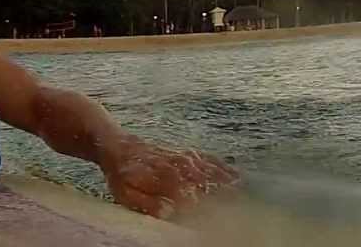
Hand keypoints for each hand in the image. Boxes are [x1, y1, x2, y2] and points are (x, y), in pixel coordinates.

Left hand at [100, 138, 237, 218]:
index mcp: (163, 178)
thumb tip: (169, 211)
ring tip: (244, 191)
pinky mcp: (184, 153)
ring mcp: (182, 158)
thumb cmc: (120, 174)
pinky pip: (207, 159)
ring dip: (227, 180)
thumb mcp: (125, 193)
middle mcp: (176, 166)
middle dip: (223, 193)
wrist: (116, 144)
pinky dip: (222, 166)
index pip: (190, 194)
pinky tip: (235, 174)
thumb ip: (146, 203)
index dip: (204, 204)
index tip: (219, 215)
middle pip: (205, 181)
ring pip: (210, 169)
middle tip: (241, 203)